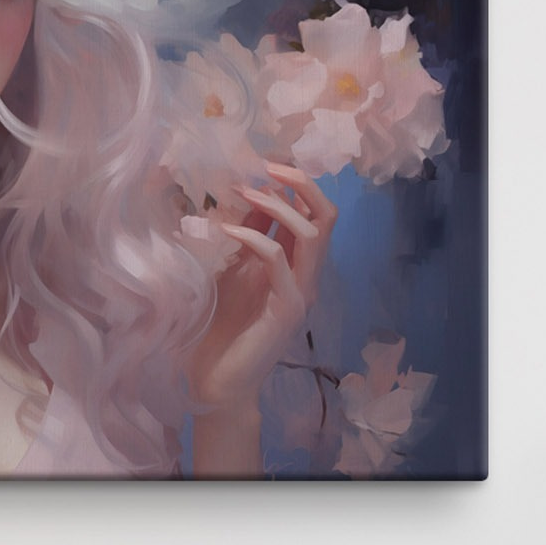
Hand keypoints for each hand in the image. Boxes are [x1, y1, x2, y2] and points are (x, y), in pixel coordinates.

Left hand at [186, 162, 337, 410]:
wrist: (219, 381)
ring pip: (313, 233)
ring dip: (280, 206)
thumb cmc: (222, 328)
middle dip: (301, 184)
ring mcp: (301, 293)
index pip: (313, 213)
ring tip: (247, 191)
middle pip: (326, 216)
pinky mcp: (287, 309)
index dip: (295, 184)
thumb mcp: (233, 270)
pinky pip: (279, 260)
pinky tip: (228, 228)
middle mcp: (307, 276)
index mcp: (297, 265)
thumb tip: (246, 193)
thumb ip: (247, 238)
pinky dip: (255, 237)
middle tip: (266, 166)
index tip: (263, 163)